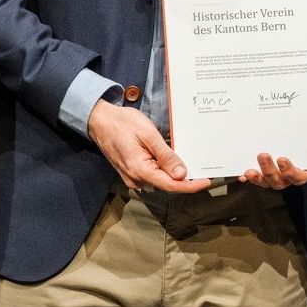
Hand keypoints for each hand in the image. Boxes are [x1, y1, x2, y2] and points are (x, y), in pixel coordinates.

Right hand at [88, 102, 209, 194]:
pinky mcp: (132, 172)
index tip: (206, 182)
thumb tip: (181, 175)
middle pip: (166, 184)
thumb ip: (165, 156)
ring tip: (191, 163)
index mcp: (140, 170)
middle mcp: (135, 179)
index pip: (171, 185)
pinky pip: (152, 174)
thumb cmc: (123, 123)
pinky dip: (164, 169)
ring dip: (174, 174)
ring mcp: (132, 177)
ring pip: (160, 179)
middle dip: (185, 178)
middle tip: (204, 169)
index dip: (190, 186)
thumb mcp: (148, 135)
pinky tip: (173, 160)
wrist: (99, 120)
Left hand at [241, 133, 306, 188]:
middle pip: (280, 181)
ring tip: (250, 168)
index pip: (300, 176)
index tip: (284, 158)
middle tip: (263, 155)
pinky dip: (247, 177)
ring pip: (266, 181)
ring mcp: (275, 172)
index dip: (291, 171)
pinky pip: (255, 176)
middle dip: (271, 172)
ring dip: (258, 177)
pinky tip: (240, 174)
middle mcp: (290, 174)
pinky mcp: (263, 168)